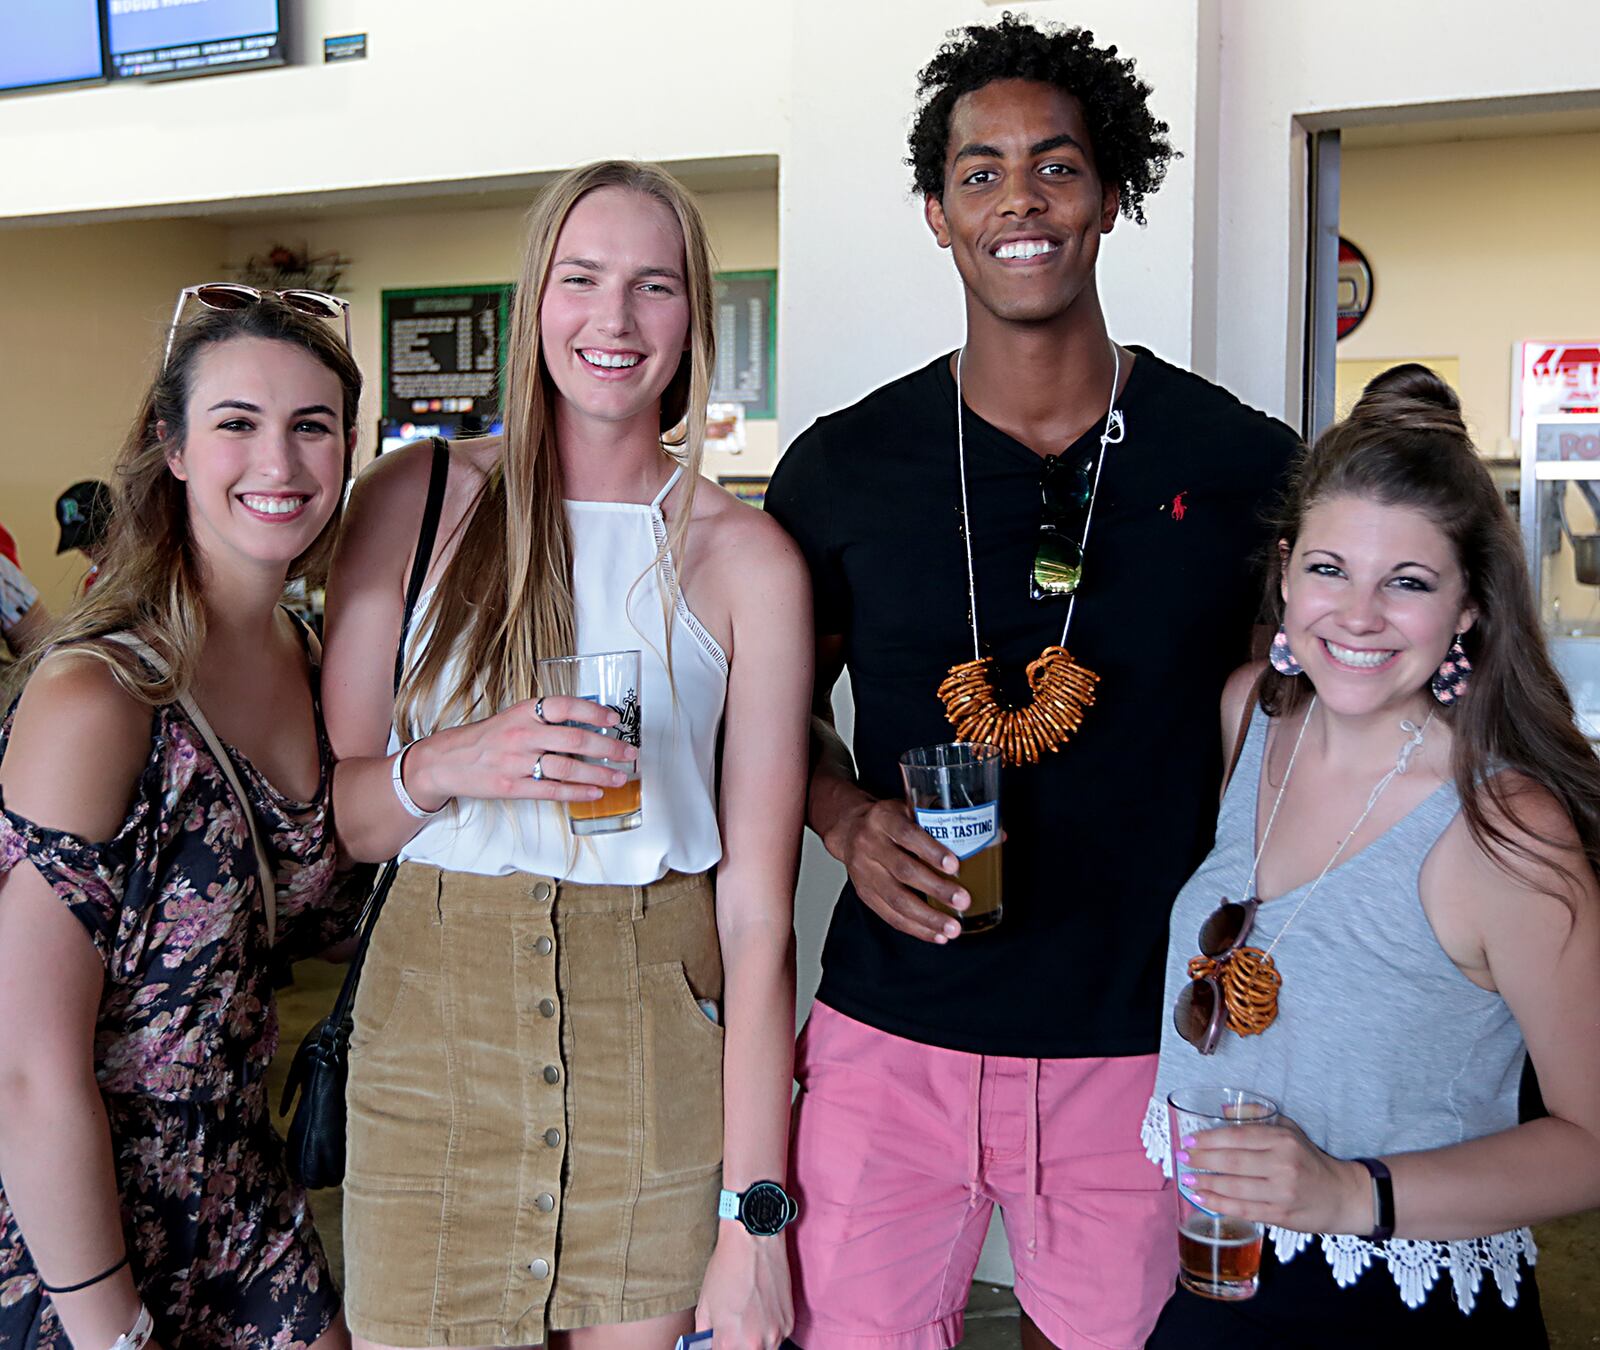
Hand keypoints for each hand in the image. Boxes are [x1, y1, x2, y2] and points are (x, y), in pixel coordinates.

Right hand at [404, 695, 636, 810]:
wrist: (446, 761)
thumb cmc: (486, 739)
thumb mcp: (513, 718)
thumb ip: (544, 720)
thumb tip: (587, 724)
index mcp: (523, 712)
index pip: (565, 706)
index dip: (594, 711)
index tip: (615, 719)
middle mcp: (522, 735)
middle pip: (574, 740)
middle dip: (608, 747)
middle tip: (628, 752)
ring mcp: (516, 762)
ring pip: (567, 768)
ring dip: (599, 773)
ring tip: (619, 777)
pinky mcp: (511, 787)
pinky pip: (551, 790)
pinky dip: (577, 792)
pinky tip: (595, 791)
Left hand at [696, 1224, 791, 1349]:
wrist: (754, 1241)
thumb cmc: (726, 1268)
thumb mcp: (705, 1304)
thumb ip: (705, 1333)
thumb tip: (708, 1344)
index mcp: (728, 1342)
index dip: (718, 1347)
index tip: (719, 1340)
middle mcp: (755, 1344)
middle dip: (735, 1346)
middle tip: (732, 1330)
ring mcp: (775, 1335)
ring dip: (753, 1343)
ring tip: (746, 1322)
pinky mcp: (789, 1323)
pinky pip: (777, 1338)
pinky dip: (768, 1333)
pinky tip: (760, 1313)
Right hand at [823, 796, 967, 942]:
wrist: (849, 829)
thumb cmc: (890, 820)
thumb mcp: (910, 807)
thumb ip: (943, 818)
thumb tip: (995, 835)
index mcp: (883, 818)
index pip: (907, 834)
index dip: (931, 851)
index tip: (954, 866)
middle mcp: (869, 844)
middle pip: (904, 870)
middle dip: (936, 889)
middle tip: (963, 900)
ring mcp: (864, 872)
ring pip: (896, 899)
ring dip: (927, 917)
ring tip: (953, 928)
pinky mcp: (864, 893)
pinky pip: (890, 915)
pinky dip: (915, 928)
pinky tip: (936, 934)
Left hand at [1179, 1117, 1373, 1234]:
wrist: (1342, 1196)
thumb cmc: (1309, 1159)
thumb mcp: (1289, 1129)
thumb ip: (1256, 1116)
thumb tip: (1223, 1109)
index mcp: (1282, 1140)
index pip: (1238, 1137)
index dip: (1210, 1139)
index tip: (1190, 1141)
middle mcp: (1282, 1165)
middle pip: (1232, 1162)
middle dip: (1202, 1161)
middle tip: (1181, 1159)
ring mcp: (1281, 1192)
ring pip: (1235, 1188)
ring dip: (1206, 1184)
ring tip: (1187, 1179)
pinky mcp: (1280, 1215)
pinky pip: (1243, 1210)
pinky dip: (1219, 1205)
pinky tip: (1203, 1199)